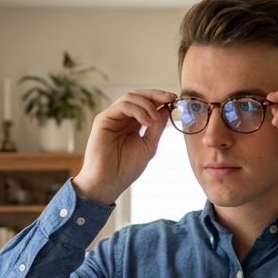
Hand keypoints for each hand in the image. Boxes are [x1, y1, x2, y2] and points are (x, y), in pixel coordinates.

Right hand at [73, 89, 173, 204]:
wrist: (109, 182)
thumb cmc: (126, 168)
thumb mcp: (148, 146)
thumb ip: (157, 127)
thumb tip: (166, 109)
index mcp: (132, 123)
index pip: (146, 103)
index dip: (160, 98)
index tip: (174, 99)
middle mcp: (121, 117)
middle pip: (138, 95)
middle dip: (156, 95)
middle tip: (170, 98)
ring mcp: (112, 117)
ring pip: (130, 97)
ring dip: (147, 104)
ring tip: (154, 120)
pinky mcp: (103, 119)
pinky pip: (122, 106)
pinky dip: (137, 110)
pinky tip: (147, 121)